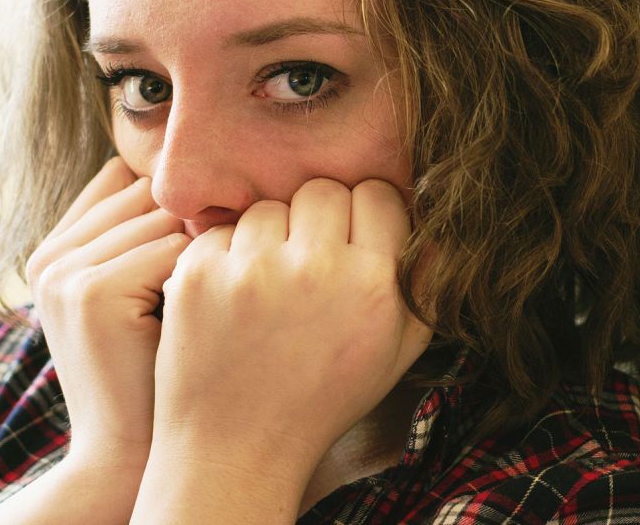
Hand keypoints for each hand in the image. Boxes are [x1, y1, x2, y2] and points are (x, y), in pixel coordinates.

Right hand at [26, 157, 189, 470]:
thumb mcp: (137, 295)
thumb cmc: (153, 368)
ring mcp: (63, 274)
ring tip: (210, 292)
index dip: (170, 201)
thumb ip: (142, 237)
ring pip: (163, 216)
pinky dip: (199, 274)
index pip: (122, 179)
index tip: (203, 238)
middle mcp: (48, 257)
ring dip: (200, 248)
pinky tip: (202, 311)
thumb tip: (198, 176)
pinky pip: (170, 248)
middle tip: (217, 264)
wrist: (130, 450)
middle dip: (190, 219)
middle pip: (144, 192)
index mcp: (52, 252)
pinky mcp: (90, 292)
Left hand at [149, 177, 432, 487]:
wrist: (238, 449)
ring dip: (269, 236)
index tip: (351, 240)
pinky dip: (226, 255)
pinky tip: (232, 296)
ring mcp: (252, 270)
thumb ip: (426, 284)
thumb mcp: (397, 352)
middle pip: (322, 190)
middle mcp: (317, 269)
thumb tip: (440, 223)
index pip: (378, 194)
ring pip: (269, 206)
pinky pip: (221, 230)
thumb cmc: (323, 398)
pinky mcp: (199, 274)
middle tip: (307, 260)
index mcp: (373, 285)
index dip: (366, 213)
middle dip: (316, 218)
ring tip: (267, 285)